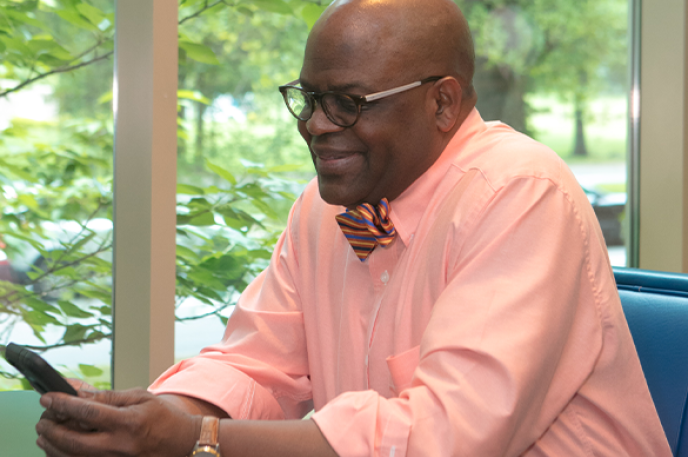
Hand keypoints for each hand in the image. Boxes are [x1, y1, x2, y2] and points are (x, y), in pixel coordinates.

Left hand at [36, 388, 201, 456]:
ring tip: (45, 436)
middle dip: (52, 430)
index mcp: (128, 421)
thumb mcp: (140, 397)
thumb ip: (109, 397)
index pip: (87, 411)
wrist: (184, 442)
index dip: (63, 404)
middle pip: (74, 441)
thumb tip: (80, 394)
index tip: (48, 398)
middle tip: (42, 420)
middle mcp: (120, 445)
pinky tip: (59, 450)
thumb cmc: (164, 418)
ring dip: (54, 447)